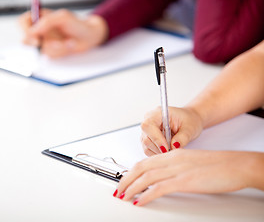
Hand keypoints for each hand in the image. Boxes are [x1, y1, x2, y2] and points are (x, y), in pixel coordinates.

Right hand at [19, 9, 107, 57]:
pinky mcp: (52, 52)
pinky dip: (61, 52)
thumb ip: (47, 22)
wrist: (89, 37)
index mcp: (39, 17)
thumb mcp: (62, 17)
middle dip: (39, 44)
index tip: (35, 39)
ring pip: (41, 49)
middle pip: (27, 39)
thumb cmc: (77, 24)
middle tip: (52, 44)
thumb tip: (32, 32)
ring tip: (68, 42)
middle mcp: (40, 30)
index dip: (25, 31)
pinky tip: (69, 46)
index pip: (23, 23)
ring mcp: (45, 42)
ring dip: (56, 48)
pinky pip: (50, 55)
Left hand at [113, 149, 263, 205]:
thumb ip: (176, 167)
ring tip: (124, 196)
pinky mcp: (184, 181)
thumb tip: (164, 178)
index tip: (125, 180)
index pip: (145, 161)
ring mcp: (177, 169)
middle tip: (118, 189)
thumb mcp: (191, 162)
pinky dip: (146, 195)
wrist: (236, 165)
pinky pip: (159, 188)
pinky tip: (140, 201)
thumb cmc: (218, 165)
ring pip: (147, 177)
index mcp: (173, 153)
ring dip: (132, 187)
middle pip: (141, 167)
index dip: (132, 171)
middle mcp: (172, 159)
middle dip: (126, 179)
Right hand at [141, 106, 203, 155]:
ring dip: (158, 151)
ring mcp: (147, 130)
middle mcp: (149, 120)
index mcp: (157, 113)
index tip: (166, 148)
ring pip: (146, 145)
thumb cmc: (189, 120)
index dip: (156, 138)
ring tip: (171, 149)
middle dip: (159, 147)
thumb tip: (174, 146)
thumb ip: (182, 138)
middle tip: (172, 151)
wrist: (189, 121)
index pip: (148, 125)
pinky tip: (167, 150)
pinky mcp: (148, 138)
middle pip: (146, 138)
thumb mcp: (190, 128)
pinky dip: (157, 153)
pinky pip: (148, 149)